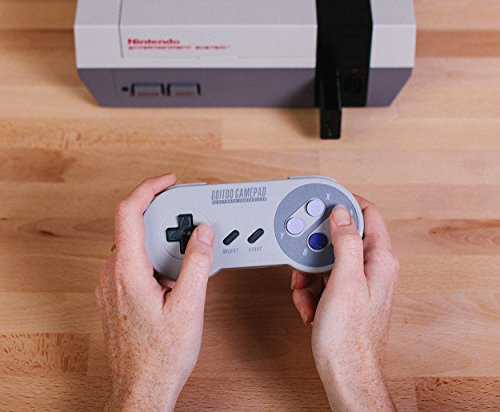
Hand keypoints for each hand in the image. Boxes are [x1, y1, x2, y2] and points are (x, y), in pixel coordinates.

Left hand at [96, 174, 215, 411]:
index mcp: (127, 271)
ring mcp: (109, 287)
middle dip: (163, 218)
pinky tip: (173, 277)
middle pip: (132, 226)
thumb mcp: (188, 305)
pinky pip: (131, 264)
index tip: (168, 182)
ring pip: (134, 246)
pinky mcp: (114, 297)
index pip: (128, 212)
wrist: (142, 388)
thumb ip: (196, 263)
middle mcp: (111, 275)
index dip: (149, 189)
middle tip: (190, 223)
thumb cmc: (161, 355)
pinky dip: (153, 259)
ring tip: (186, 255)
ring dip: (160, 242)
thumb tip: (202, 233)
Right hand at [291, 197, 398, 410]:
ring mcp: (357, 281)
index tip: (321, 198)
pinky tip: (310, 305)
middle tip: (303, 256)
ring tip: (306, 291)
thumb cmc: (350, 336)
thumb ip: (345, 242)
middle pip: (340, 236)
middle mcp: (371, 267)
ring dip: (308, 272)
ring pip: (326, 258)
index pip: (366, 213)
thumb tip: (341, 213)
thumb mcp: (345, 282)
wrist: (344, 371)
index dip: (344, 202)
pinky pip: (322, 279)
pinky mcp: (343, 294)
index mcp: (379, 258)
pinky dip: (310, 288)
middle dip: (316, 246)